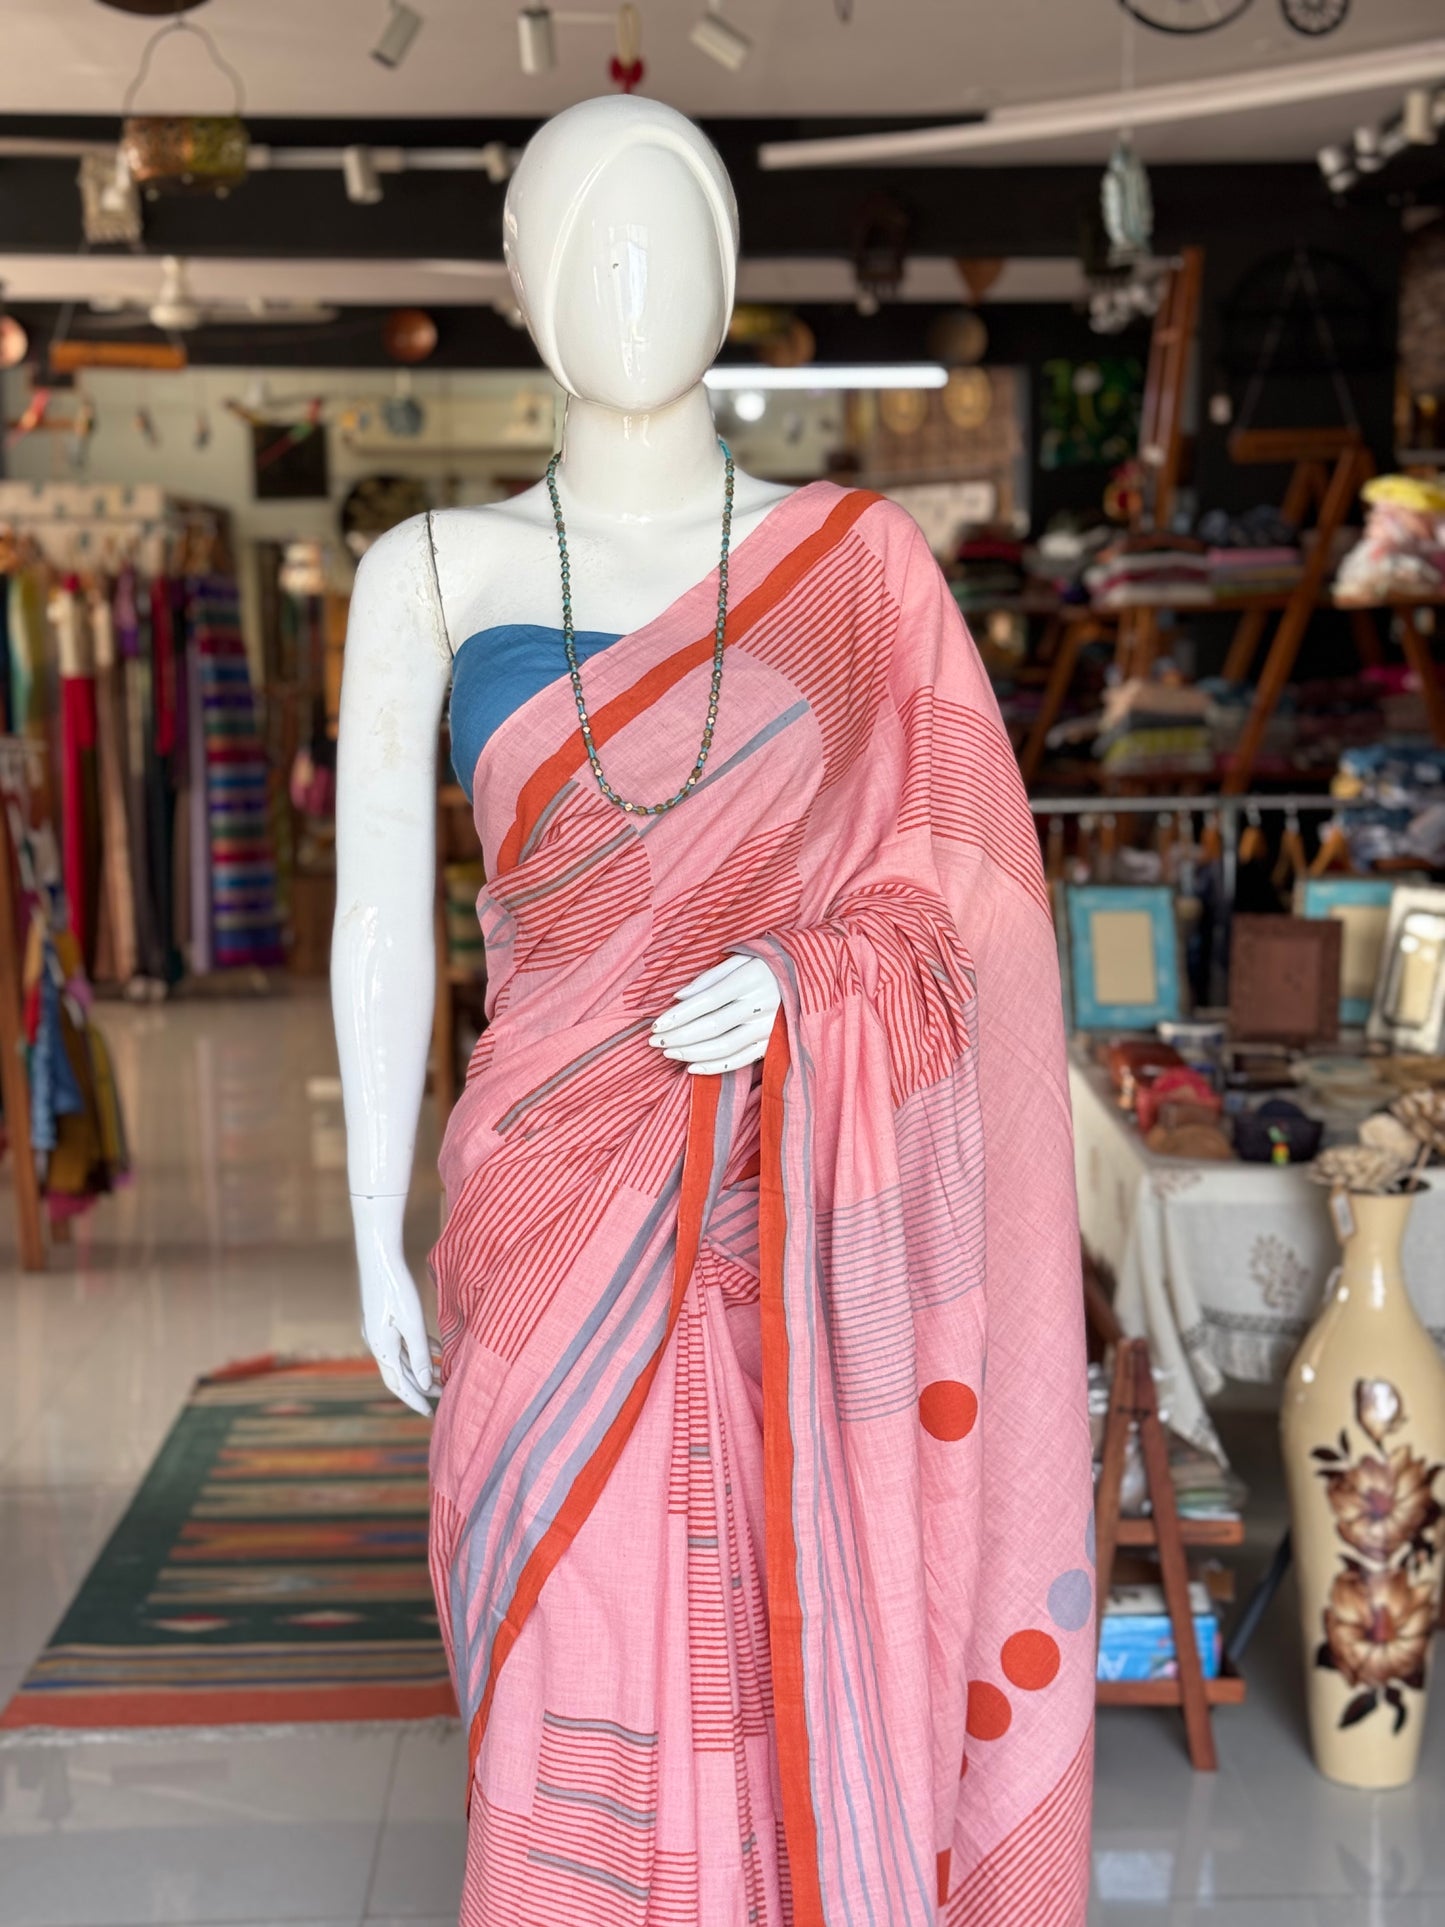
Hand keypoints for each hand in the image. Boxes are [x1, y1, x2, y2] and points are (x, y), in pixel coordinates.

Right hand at [351, 1193, 436, 1415]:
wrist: (378, 1257)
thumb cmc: (396, 1288)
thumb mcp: (411, 1323)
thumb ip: (418, 1354)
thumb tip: (423, 1382)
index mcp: (381, 1347)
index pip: (398, 1384)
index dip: (414, 1400)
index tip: (430, 1414)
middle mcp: (378, 1342)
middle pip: (400, 1373)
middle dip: (420, 1387)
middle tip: (441, 1398)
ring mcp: (379, 1330)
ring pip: (403, 1357)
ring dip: (421, 1368)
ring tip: (442, 1377)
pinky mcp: (385, 1318)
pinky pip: (403, 1341)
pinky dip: (419, 1349)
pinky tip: (437, 1350)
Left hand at [649, 953, 780, 1074]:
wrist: (813, 979)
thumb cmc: (769, 965)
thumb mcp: (743, 957)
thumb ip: (710, 976)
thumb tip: (678, 996)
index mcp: (751, 978)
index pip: (708, 999)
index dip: (680, 1014)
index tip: (656, 1024)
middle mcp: (762, 1004)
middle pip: (712, 1025)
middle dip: (679, 1035)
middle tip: (654, 1041)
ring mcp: (769, 1028)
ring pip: (724, 1046)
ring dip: (692, 1052)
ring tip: (668, 1052)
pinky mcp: (773, 1045)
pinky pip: (740, 1060)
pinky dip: (714, 1067)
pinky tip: (692, 1067)